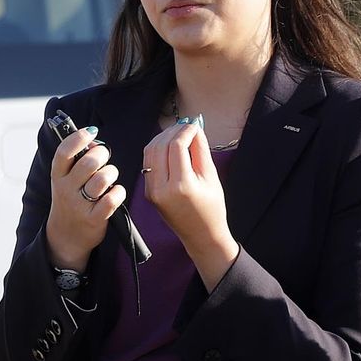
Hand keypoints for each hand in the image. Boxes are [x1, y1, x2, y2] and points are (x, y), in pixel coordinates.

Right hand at [45, 124, 125, 268]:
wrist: (65, 236)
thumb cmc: (70, 200)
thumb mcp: (64, 180)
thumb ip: (76, 160)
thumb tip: (93, 140)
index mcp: (57, 176)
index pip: (64, 152)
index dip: (78, 138)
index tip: (90, 132)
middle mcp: (66, 190)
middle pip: (89, 163)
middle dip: (102, 155)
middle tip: (104, 157)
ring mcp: (79, 205)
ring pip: (103, 179)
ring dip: (112, 173)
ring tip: (110, 177)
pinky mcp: (94, 219)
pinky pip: (112, 198)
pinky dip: (119, 192)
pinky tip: (115, 192)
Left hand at [142, 119, 237, 288]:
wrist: (201, 235)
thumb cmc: (212, 208)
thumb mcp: (211, 177)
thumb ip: (201, 150)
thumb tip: (194, 127)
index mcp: (181, 186)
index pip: (176, 146)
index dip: (185, 130)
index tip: (195, 125)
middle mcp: (162, 188)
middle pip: (160, 146)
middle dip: (173, 131)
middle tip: (186, 126)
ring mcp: (151, 191)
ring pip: (150, 152)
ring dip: (163, 138)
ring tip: (178, 133)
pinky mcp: (148, 192)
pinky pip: (148, 163)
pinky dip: (157, 150)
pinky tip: (170, 147)